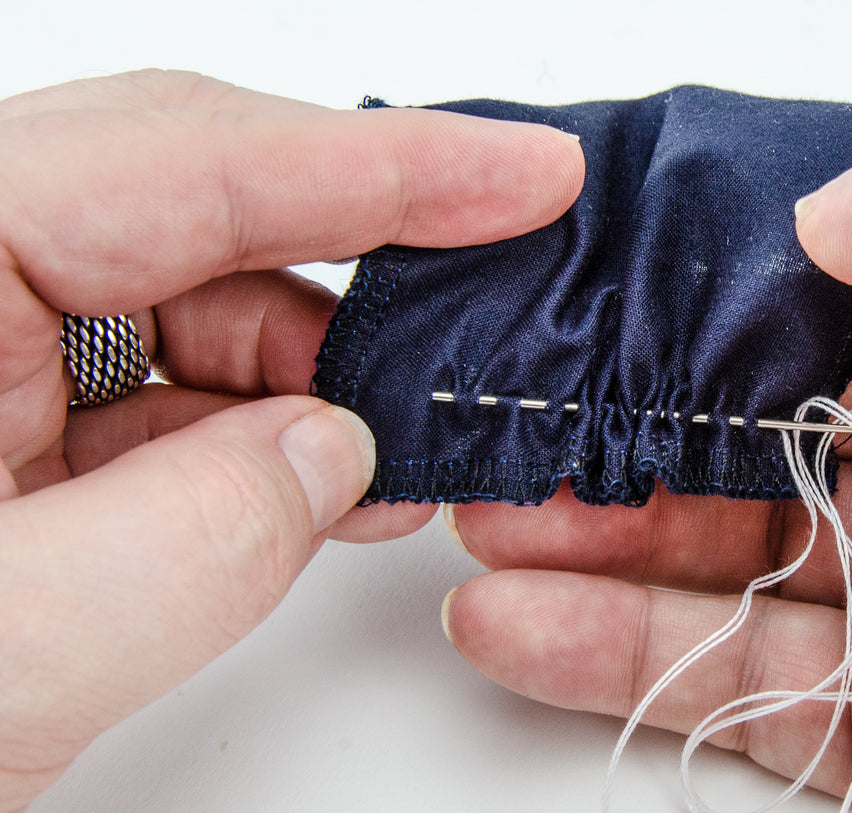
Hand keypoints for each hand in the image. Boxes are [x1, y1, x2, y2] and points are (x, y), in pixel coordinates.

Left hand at [0, 70, 582, 809]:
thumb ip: (200, 537)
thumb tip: (338, 449)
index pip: (184, 161)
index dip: (389, 165)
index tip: (530, 173)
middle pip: (180, 201)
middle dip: (351, 259)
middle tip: (487, 306)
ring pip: (164, 296)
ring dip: (299, 365)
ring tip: (403, 449)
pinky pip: (132, 383)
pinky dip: (238, 428)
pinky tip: (312, 479)